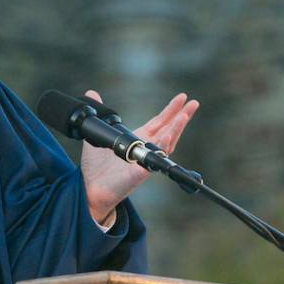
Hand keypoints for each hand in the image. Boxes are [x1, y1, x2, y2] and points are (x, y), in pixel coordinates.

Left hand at [80, 90, 198, 224]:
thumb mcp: (96, 135)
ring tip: (183, 116)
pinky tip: (165, 140)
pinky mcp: (137, 174)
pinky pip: (151, 162)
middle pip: (168, 130)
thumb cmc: (97, 167)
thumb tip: (91, 94)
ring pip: (165, 145)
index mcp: (138, 140)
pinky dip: (159, 151)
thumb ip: (98, 116)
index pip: (159, 122)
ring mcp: (143, 162)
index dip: (171, 110)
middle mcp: (145, 149)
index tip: (182, 97)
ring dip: (175, 130)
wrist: (90, 188)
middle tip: (193, 103)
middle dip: (181, 116)